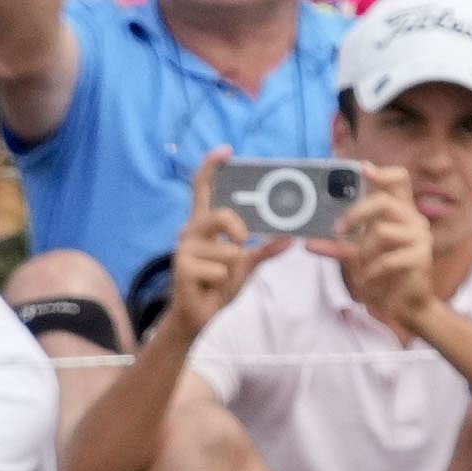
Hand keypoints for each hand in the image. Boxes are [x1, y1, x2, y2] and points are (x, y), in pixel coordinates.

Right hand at [165, 148, 288, 339]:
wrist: (198, 317)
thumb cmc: (217, 286)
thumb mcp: (246, 265)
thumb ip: (265, 250)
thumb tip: (290, 239)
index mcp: (205, 224)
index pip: (203, 187)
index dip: (213, 166)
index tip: (227, 151)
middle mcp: (191, 231)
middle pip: (220, 215)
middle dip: (237, 230)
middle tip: (242, 243)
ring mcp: (184, 249)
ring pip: (225, 249)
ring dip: (230, 268)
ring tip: (217, 277)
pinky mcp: (181, 267)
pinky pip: (218, 269)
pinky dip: (221, 281)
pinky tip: (207, 287)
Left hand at [312, 163, 436, 337]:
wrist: (404, 307)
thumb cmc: (382, 279)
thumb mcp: (358, 257)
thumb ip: (341, 244)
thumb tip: (308, 241)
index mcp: (401, 214)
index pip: (399, 181)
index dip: (382, 173)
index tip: (363, 169)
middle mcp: (413, 220)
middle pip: (384, 202)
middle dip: (357, 213)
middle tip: (338, 228)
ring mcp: (419, 237)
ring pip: (381, 232)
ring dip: (363, 255)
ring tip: (361, 272)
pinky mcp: (420, 257)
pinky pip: (386, 260)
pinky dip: (370, 275)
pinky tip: (368, 283)